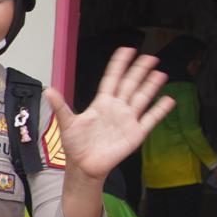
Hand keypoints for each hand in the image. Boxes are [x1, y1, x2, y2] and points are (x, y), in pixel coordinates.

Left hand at [42, 47, 174, 181]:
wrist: (84, 166)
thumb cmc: (76, 145)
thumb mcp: (67, 123)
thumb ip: (60, 106)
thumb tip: (48, 90)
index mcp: (101, 103)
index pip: (112, 79)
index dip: (119, 64)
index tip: (126, 50)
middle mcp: (116, 108)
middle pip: (130, 84)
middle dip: (139, 70)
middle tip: (149, 57)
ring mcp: (127, 120)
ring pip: (141, 98)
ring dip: (151, 86)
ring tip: (160, 73)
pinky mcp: (135, 133)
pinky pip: (150, 119)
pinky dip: (159, 110)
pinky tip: (168, 100)